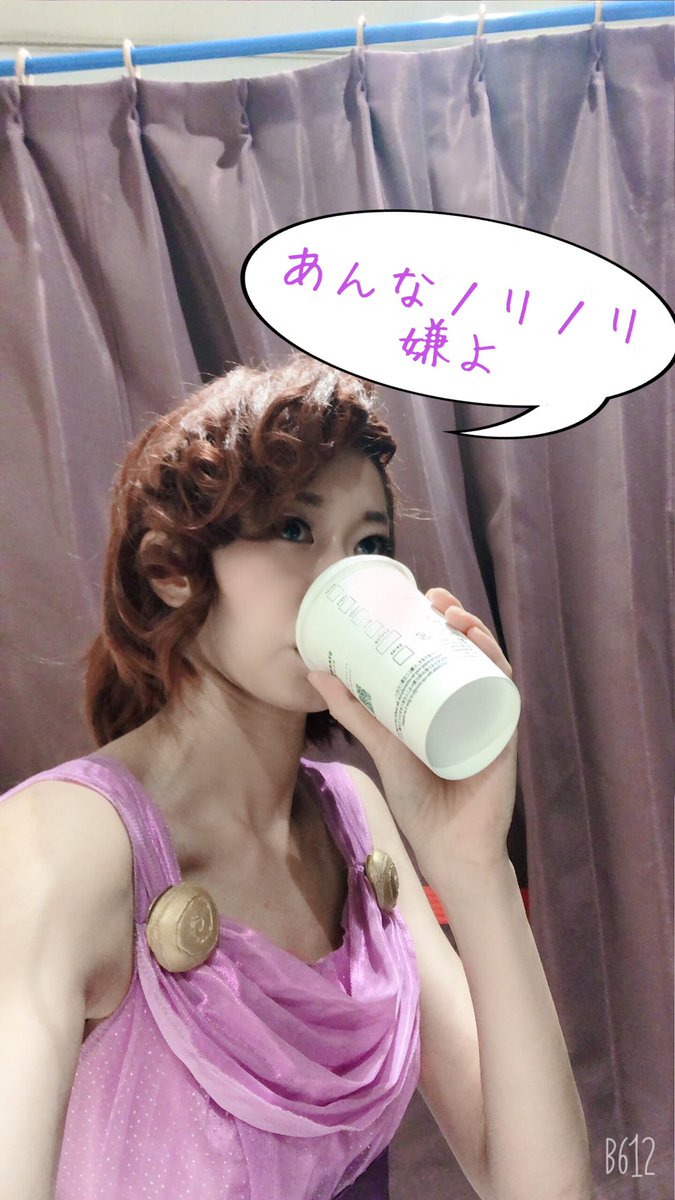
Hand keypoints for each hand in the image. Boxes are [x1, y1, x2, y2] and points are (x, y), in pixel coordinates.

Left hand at [307, 588, 517, 872]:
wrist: (448, 846)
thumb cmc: (419, 799)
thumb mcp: (381, 744)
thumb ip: (353, 710)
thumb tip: (315, 671)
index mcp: (443, 702)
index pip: (443, 651)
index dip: (435, 620)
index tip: (417, 596)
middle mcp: (469, 703)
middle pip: (468, 649)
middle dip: (456, 615)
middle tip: (434, 597)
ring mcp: (488, 716)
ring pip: (488, 662)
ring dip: (476, 631)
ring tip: (452, 615)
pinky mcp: (502, 733)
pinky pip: (504, 691)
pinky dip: (494, 664)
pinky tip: (479, 645)